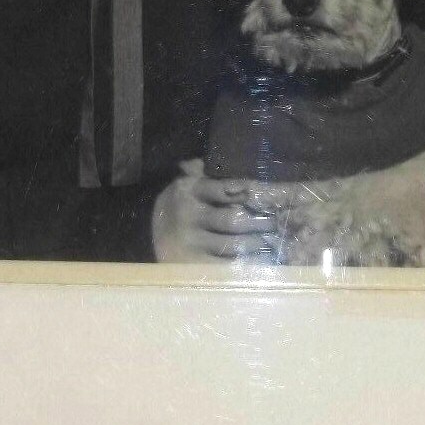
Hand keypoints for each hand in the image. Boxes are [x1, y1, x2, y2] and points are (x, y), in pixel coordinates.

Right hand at [151, 159, 282, 262]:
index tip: (273, 197)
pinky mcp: (191, 264)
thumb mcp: (185, 187)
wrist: (143, 236)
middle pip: (235, 219)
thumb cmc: (177, 209)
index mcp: (188, 189)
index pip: (227, 188)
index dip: (253, 193)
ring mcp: (189, 241)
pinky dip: (245, 264)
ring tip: (273, 242)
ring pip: (234, 244)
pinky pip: (225, 264)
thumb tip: (214, 159)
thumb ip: (202, 173)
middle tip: (280, 224)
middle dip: (262, 222)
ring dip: (258, 244)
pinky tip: (258, 262)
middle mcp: (187, 214)